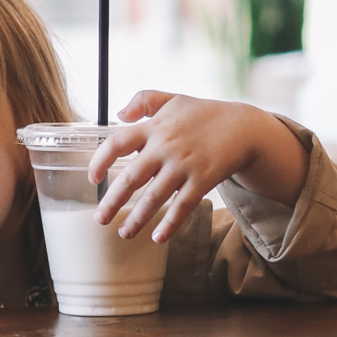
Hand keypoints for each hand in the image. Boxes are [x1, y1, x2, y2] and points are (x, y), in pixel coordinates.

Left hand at [88, 92, 306, 242]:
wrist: (243, 126)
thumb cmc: (203, 114)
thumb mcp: (172, 98)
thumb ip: (143, 100)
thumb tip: (118, 114)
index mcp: (153, 128)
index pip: (116, 143)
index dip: (99, 161)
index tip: (93, 178)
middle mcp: (165, 147)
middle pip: (131, 178)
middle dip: (112, 202)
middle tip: (100, 219)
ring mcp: (184, 165)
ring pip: (154, 198)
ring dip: (137, 219)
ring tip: (124, 233)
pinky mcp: (203, 181)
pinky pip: (182, 207)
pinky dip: (169, 224)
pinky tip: (158, 238)